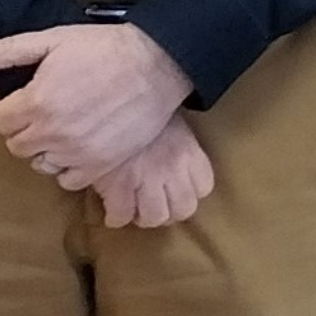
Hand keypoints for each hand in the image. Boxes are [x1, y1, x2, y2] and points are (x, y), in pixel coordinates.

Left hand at [0, 22, 194, 188]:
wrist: (157, 65)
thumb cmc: (104, 48)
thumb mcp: (54, 40)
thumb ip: (9, 51)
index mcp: (35, 102)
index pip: (0, 121)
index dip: (12, 108)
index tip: (30, 98)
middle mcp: (51, 132)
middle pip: (17, 145)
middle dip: (27, 129)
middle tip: (49, 112)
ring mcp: (77, 152)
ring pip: (41, 164)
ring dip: (48, 149)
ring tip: (67, 129)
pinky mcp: (101, 165)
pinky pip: (68, 180)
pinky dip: (70, 167)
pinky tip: (82, 146)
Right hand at [88, 113, 215, 228]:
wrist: (111, 97)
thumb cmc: (140, 107)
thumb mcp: (168, 120)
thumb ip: (177, 145)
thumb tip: (174, 161)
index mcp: (189, 152)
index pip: (204, 187)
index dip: (190, 193)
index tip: (176, 192)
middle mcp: (174, 169)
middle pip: (183, 210)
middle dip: (169, 212)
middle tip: (154, 207)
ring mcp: (147, 179)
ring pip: (154, 217)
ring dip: (144, 218)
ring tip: (134, 210)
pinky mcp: (118, 185)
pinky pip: (121, 215)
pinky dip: (116, 218)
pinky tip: (112, 212)